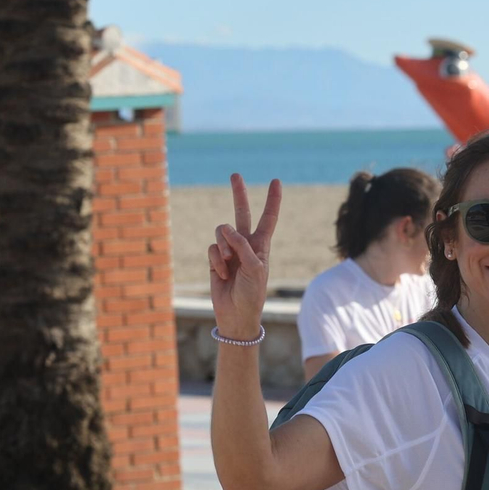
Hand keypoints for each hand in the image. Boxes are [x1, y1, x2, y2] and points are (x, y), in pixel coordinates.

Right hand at [207, 174, 280, 338]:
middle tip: (235, 175)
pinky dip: (216, 260)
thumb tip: (227, 229)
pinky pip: (212, 248)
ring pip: (221, 231)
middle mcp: (245, 244)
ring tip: (230, 266)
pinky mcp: (215, 259)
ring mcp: (229, 250)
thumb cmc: (252, 294)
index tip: (276, 181)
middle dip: (238, 194)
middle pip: (242, 213)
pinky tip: (223, 274)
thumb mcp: (255, 269)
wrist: (236, 314)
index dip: (272, 200)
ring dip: (224, 247)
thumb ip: (243, 246)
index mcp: (262, 245)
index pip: (268, 218)